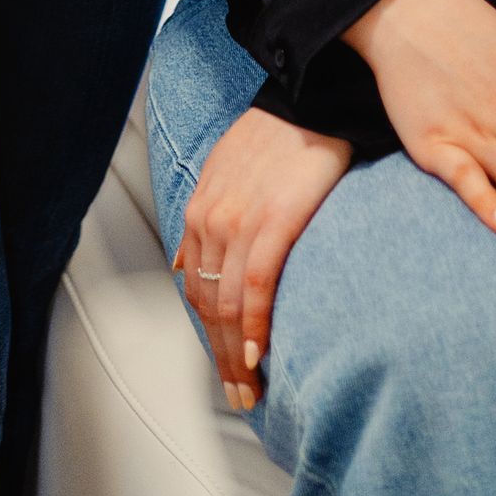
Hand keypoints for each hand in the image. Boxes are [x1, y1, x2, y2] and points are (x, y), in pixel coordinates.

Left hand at [173, 106, 352, 410]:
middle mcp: (212, 221)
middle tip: (239, 396)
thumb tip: (184, 265)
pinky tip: (260, 354)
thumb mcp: (223, 172)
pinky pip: (256, 286)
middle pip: (210, 307)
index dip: (210, 336)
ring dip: (237, 356)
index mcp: (200, 211)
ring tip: (251, 389)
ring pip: (229, 305)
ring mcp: (239, 223)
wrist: (312, 99)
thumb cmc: (276, 137)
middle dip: (222, 358)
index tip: (226, 368)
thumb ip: (203, 220)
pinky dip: (255, 325)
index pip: (197, 291)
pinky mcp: (273, 222)